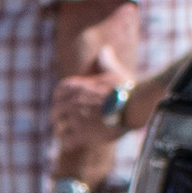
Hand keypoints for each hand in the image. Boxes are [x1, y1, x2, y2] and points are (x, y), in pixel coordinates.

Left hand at [50, 43, 134, 166]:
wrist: (136, 104)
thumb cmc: (127, 88)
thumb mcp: (113, 71)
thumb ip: (105, 61)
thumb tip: (105, 49)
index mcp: (76, 87)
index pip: (58, 92)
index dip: (59, 99)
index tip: (63, 104)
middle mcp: (71, 102)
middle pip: (55, 112)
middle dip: (58, 117)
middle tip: (62, 123)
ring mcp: (75, 118)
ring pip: (58, 128)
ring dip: (63, 131)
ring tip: (68, 134)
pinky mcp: (82, 133)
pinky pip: (66, 141)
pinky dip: (69, 142)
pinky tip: (75, 141)